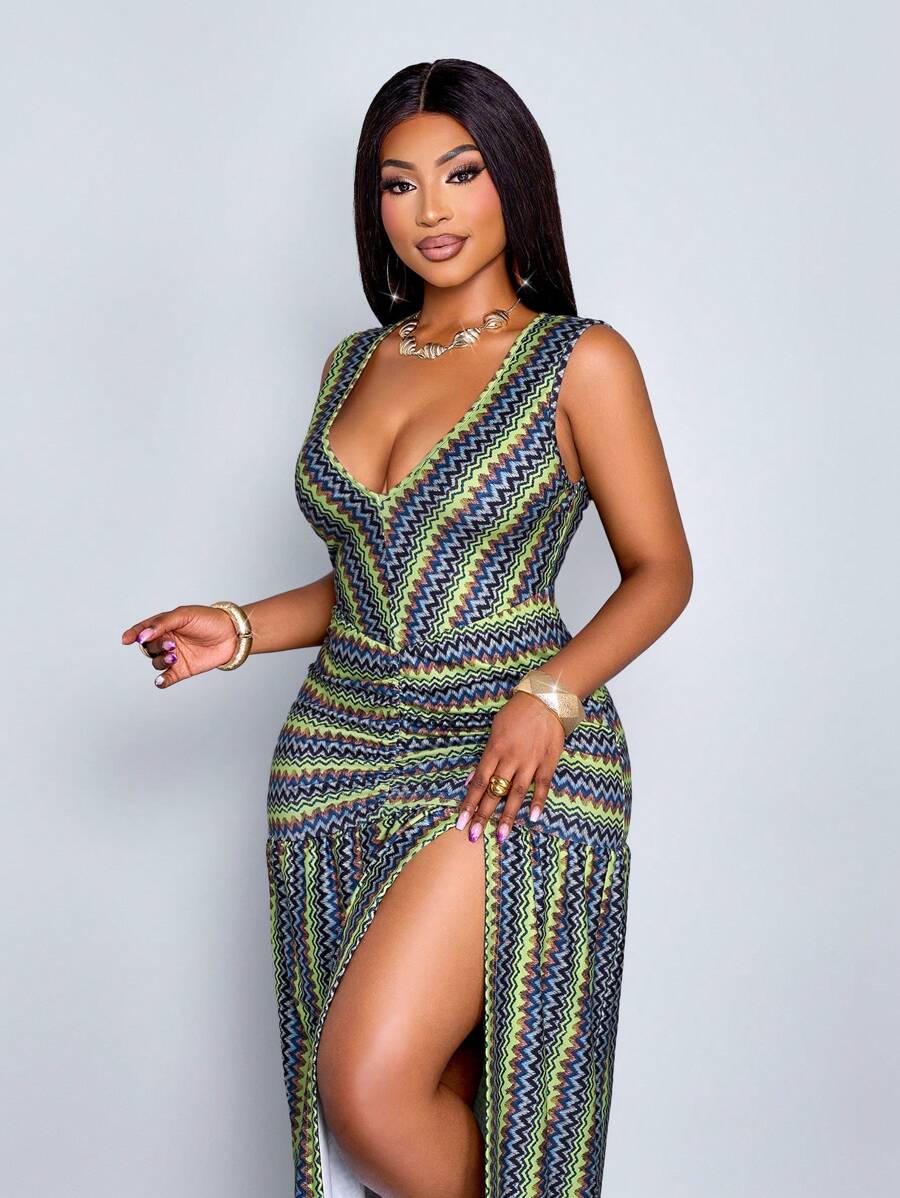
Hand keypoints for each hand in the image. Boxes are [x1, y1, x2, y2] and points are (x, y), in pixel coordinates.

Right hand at [120, 604, 240, 687]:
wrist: (231, 634)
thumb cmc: (208, 620)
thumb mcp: (184, 615)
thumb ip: (162, 623)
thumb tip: (143, 636)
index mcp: (165, 625)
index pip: (144, 630)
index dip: (133, 634)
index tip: (126, 640)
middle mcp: (167, 641)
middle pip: (149, 647)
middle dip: (156, 646)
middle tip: (172, 644)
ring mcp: (174, 656)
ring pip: (156, 662)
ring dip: (160, 661)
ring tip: (174, 656)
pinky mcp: (183, 670)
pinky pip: (167, 678)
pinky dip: (162, 681)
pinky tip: (162, 681)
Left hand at [456, 690, 565, 843]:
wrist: (545, 700)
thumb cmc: (516, 713)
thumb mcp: (495, 730)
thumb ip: (486, 756)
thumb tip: (475, 779)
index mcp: (495, 749)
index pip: (479, 782)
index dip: (469, 803)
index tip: (460, 821)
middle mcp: (511, 758)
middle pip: (494, 791)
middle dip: (483, 815)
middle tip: (473, 835)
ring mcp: (530, 761)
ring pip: (516, 793)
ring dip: (508, 816)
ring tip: (501, 836)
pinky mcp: (548, 762)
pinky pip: (542, 785)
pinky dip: (538, 801)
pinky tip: (533, 818)